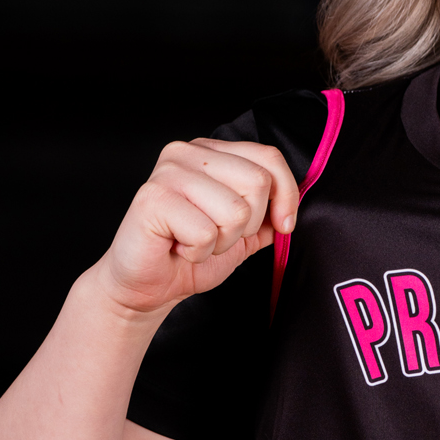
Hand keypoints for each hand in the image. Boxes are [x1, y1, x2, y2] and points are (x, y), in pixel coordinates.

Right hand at [97, 139, 298, 313]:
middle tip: (218, 236)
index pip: (268, 157)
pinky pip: (206, 232)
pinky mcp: (153, 198)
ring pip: (235, 210)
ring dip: (222, 242)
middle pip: (258, 182)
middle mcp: (187, 153)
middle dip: (248, 225)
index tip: (283, 226)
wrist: (147, 287)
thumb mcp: (242, 233)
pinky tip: (178, 248)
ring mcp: (168, 172)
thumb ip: (268, 215)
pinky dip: (198, 252)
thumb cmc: (189, 254)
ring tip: (195, 242)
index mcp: (211, 152)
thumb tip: (292, 206)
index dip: (286, 196)